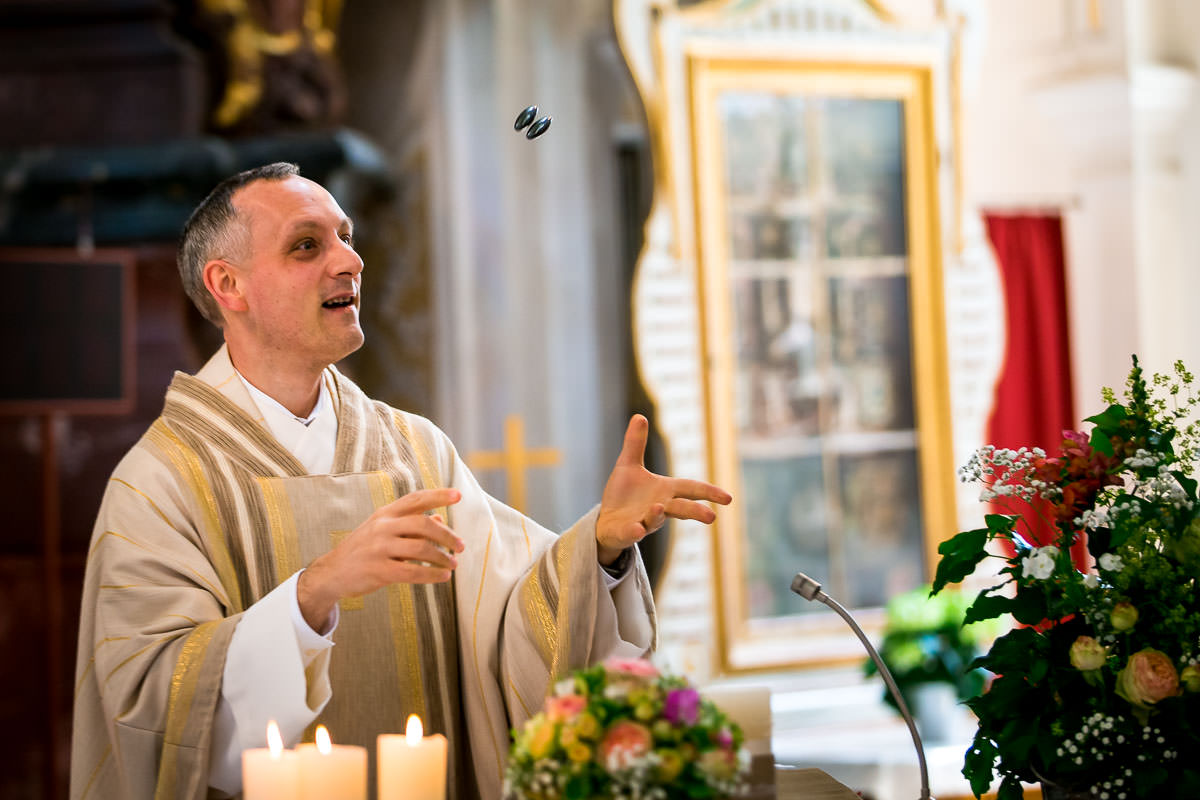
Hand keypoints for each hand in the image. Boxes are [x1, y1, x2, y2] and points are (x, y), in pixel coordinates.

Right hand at [297, 488, 463, 629]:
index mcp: (385, 514)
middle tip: (461, 546)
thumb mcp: (383, 531)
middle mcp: (382, 527)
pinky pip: (412, 572)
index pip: (415, 499)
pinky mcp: (378, 570)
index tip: (458, 495)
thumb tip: (440, 519)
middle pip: (423, 524)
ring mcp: (379, 548)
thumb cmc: (364, 549)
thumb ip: (410, 524)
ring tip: (453, 564)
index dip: (438, 496)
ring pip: (421, 548)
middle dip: (447, 535)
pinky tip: (443, 577)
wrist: (332, 573)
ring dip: (442, 557)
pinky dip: (432, 574)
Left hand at [595, 415, 731, 564]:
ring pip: (655, 520)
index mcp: (665, 491)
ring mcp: (644, 521)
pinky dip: (634, 531)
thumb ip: (635, 442)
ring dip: (657, 516)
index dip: (709, 492)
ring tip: (658, 508)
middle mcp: (659, 508)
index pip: (691, 489)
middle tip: (712, 517)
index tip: (728, 498)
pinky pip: (632, 533)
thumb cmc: (623, 494)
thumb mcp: (628, 464)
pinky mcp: (626, 532)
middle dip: (696, 512)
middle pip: (681, 508)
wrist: (607, 520)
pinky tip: (636, 529)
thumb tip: (639, 415)